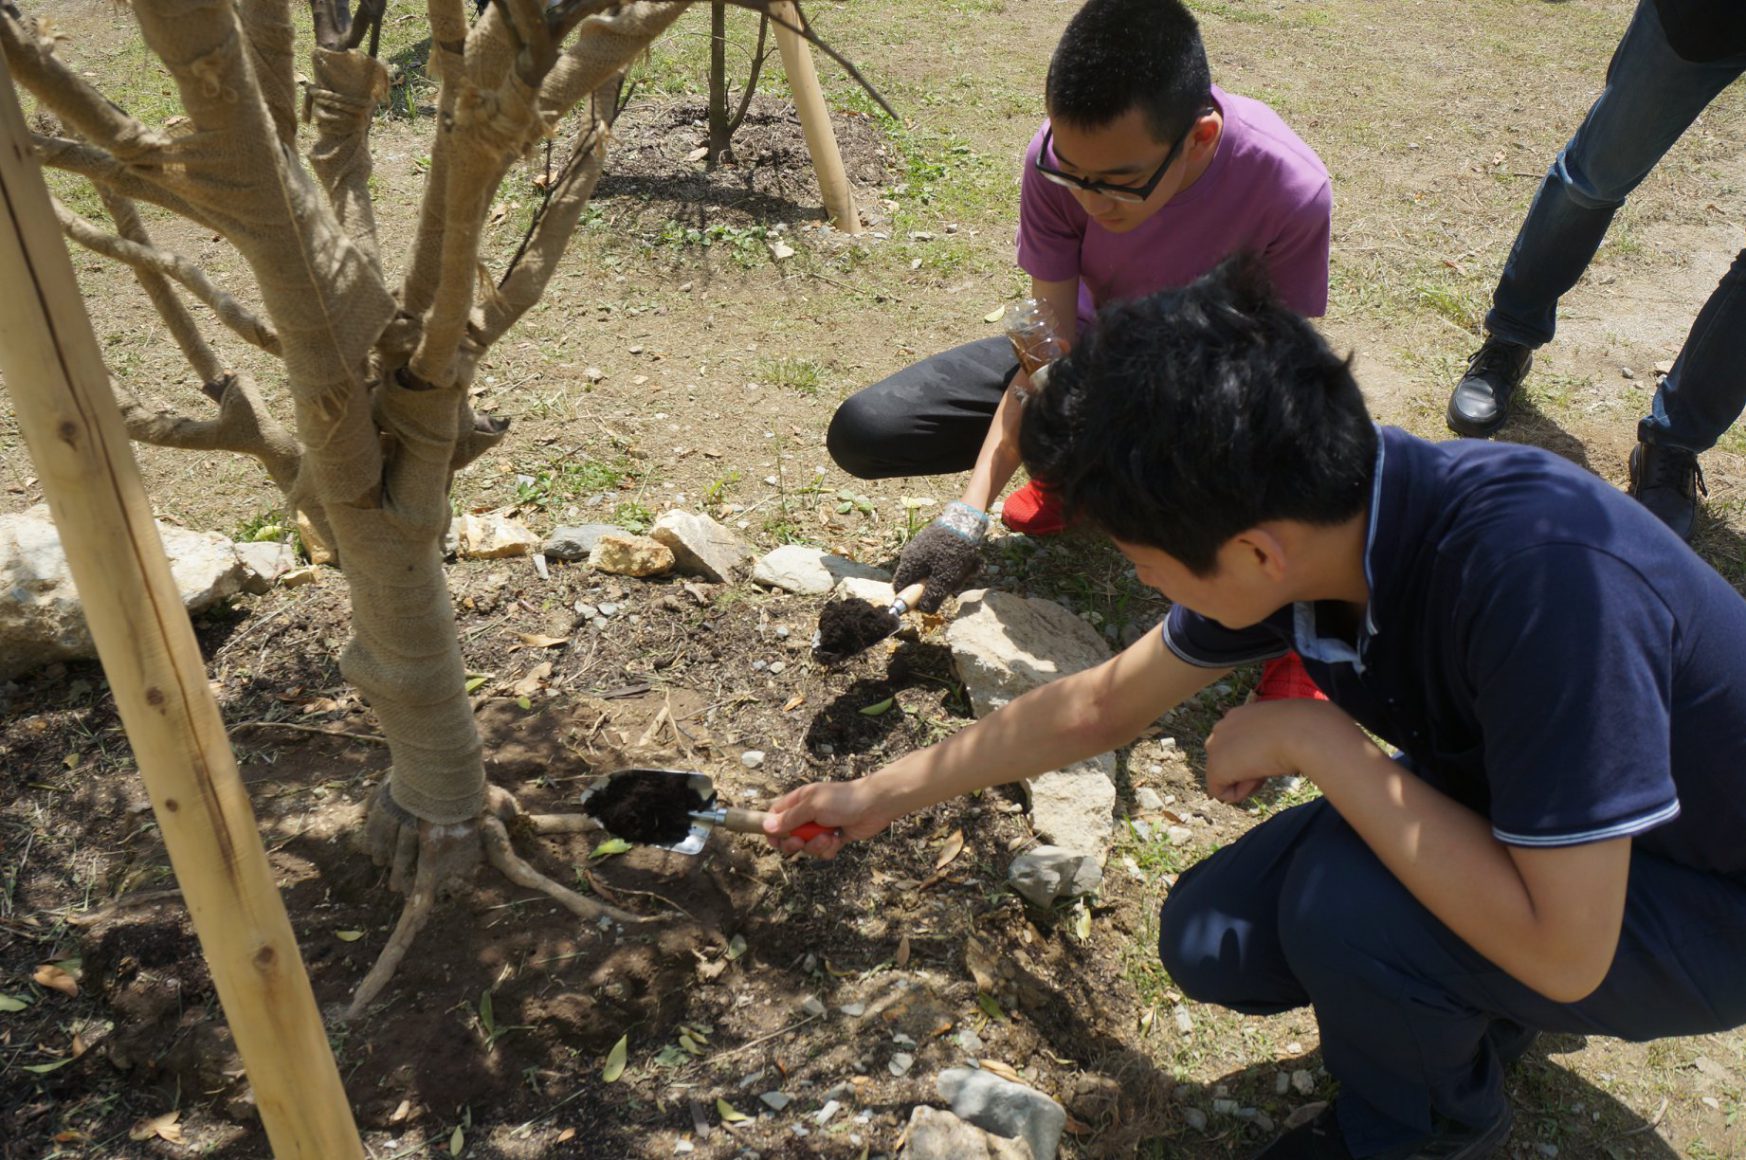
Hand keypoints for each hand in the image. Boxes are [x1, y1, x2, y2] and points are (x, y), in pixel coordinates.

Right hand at [762, 778, 898, 859]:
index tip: (774, 840)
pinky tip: (838, 840)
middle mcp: (808, 814)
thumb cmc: (843, 800)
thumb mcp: (812, 806)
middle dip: (794, 842)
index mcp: (799, 801)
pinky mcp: (835, 838)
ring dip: (816, 846)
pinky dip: (829, 849)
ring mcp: (821, 827)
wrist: (874, 805)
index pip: (776, 815)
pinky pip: (823, 851)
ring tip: (828, 837)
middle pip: (789, 836)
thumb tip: (766, 826)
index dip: (772, 829)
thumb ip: (790, 818)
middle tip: (801, 841)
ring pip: (807, 846)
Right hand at [893, 501, 985, 611]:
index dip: (911, 599)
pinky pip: (943, 561)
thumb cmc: (953, 552)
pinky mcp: (936, 542)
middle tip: (955, 585)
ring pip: (934, 572)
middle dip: (937, 587)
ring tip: (967, 571)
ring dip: (950, 577)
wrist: (966, 520)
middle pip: (919, 581)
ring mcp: (924, 547)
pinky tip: (969, 563)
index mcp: (909, 563)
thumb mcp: (944, 580)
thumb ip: (931, 598)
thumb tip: (923, 610)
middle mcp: (912, 554)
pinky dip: (955, 565)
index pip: (899, 588)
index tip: (929, 601)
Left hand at [1203, 699, 1351, 803]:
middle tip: (1272, 761)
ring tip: (1267, 767)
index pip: (1240, 746)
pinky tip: (1258, 778)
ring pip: (1226, 776)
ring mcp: (1215, 746)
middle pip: (1230, 761)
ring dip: (1247, 780)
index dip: (1259, 756)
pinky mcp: (1215, 767)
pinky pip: (1223, 793)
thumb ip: (1270, 741)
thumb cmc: (1304, 729)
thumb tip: (1273, 755)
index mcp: (1239, 716)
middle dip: (1248, 768)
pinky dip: (1242, 793)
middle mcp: (1222, 727)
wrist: (1302, 730)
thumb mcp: (1285, 731)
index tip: (1276, 751)